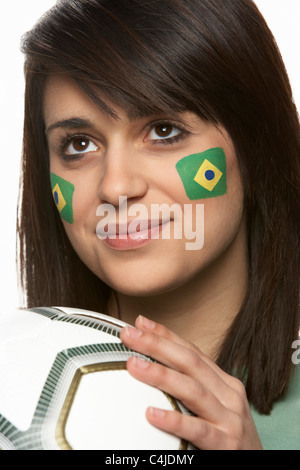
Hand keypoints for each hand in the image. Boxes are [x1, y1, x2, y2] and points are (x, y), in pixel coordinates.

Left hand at [120, 315, 262, 449]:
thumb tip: (154, 366)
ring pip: (193, 390)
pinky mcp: (226, 445)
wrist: (259, 467)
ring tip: (134, 365)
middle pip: (190, 362)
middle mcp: (229, 395)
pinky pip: (197, 430)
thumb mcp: (216, 406)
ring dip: (161, 375)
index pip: (192, 352)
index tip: (140, 323)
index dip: (166, 335)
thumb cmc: (229, 436)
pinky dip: (174, 420)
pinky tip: (151, 414)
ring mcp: (230, 419)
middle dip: (158, 345)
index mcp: (225, 383)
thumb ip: (191, 386)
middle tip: (130, 335)